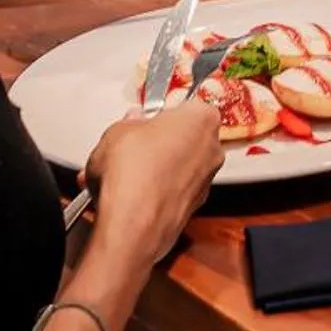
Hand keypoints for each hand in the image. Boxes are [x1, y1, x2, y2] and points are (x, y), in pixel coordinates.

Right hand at [80, 94, 221, 269]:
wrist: (131, 226)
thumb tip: (133, 123)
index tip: (149, 115)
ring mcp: (204, 183)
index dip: (164, 111)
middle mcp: (212, 150)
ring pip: (178, 167)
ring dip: (155, 167)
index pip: (189, 104)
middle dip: (159, 140)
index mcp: (202, 119)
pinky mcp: (191, 210)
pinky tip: (127, 193)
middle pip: (185, 137)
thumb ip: (130, 122)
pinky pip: (172, 191)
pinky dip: (155, 191)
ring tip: (121, 172)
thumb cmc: (132, 173)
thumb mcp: (118, 129)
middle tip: (133, 142)